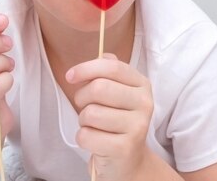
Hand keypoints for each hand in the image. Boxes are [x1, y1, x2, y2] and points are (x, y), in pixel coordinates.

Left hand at [67, 53, 153, 180]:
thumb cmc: (116, 122)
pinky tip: (96, 141)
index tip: (71, 76)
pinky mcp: (125, 148)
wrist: (128, 161)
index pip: (112, 67)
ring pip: (90, 113)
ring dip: (83, 121)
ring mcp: (138, 126)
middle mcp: (145, 103)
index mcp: (142, 85)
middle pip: (99, 88)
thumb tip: (103, 55)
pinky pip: (86, 136)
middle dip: (82, 98)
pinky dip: (83, 138)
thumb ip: (110, 72)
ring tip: (94, 126)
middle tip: (86, 107)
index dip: (86, 68)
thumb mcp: (117, 93)